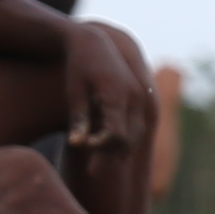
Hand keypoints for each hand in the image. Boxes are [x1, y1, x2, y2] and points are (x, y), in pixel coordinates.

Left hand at [57, 18, 160, 164]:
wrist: (95, 40)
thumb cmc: (78, 66)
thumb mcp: (74, 91)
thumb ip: (78, 118)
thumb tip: (77, 144)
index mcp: (116, 94)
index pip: (115, 132)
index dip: (101, 148)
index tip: (84, 156)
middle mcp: (134, 96)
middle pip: (128, 136)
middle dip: (111, 155)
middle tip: (91, 173)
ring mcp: (140, 96)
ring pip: (136, 132)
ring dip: (120, 149)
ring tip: (98, 165)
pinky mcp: (140, 96)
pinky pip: (137, 123)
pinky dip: (125, 137)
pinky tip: (108, 149)